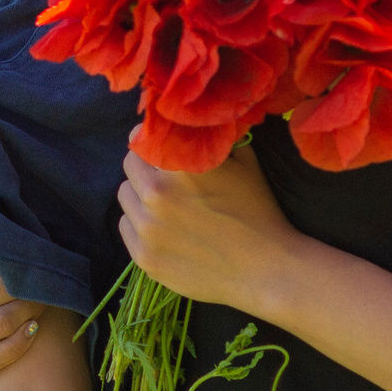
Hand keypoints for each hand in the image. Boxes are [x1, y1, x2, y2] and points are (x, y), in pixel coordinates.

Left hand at [117, 143, 297, 310]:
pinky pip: (126, 228)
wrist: (266, 269)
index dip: (155, 140)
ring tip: (167, 205)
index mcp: (180, 165)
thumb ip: (214, 139)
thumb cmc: (258, 212)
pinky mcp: (144, 257)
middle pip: (130, 165)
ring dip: (140, 196)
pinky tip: (165, 229)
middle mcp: (157, 193)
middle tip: (166, 178)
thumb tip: (195, 121)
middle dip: (146, 167)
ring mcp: (148, 228)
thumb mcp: (244, 162)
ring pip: (125, 196)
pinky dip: (139, 225)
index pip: (144, 137)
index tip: (164, 147)